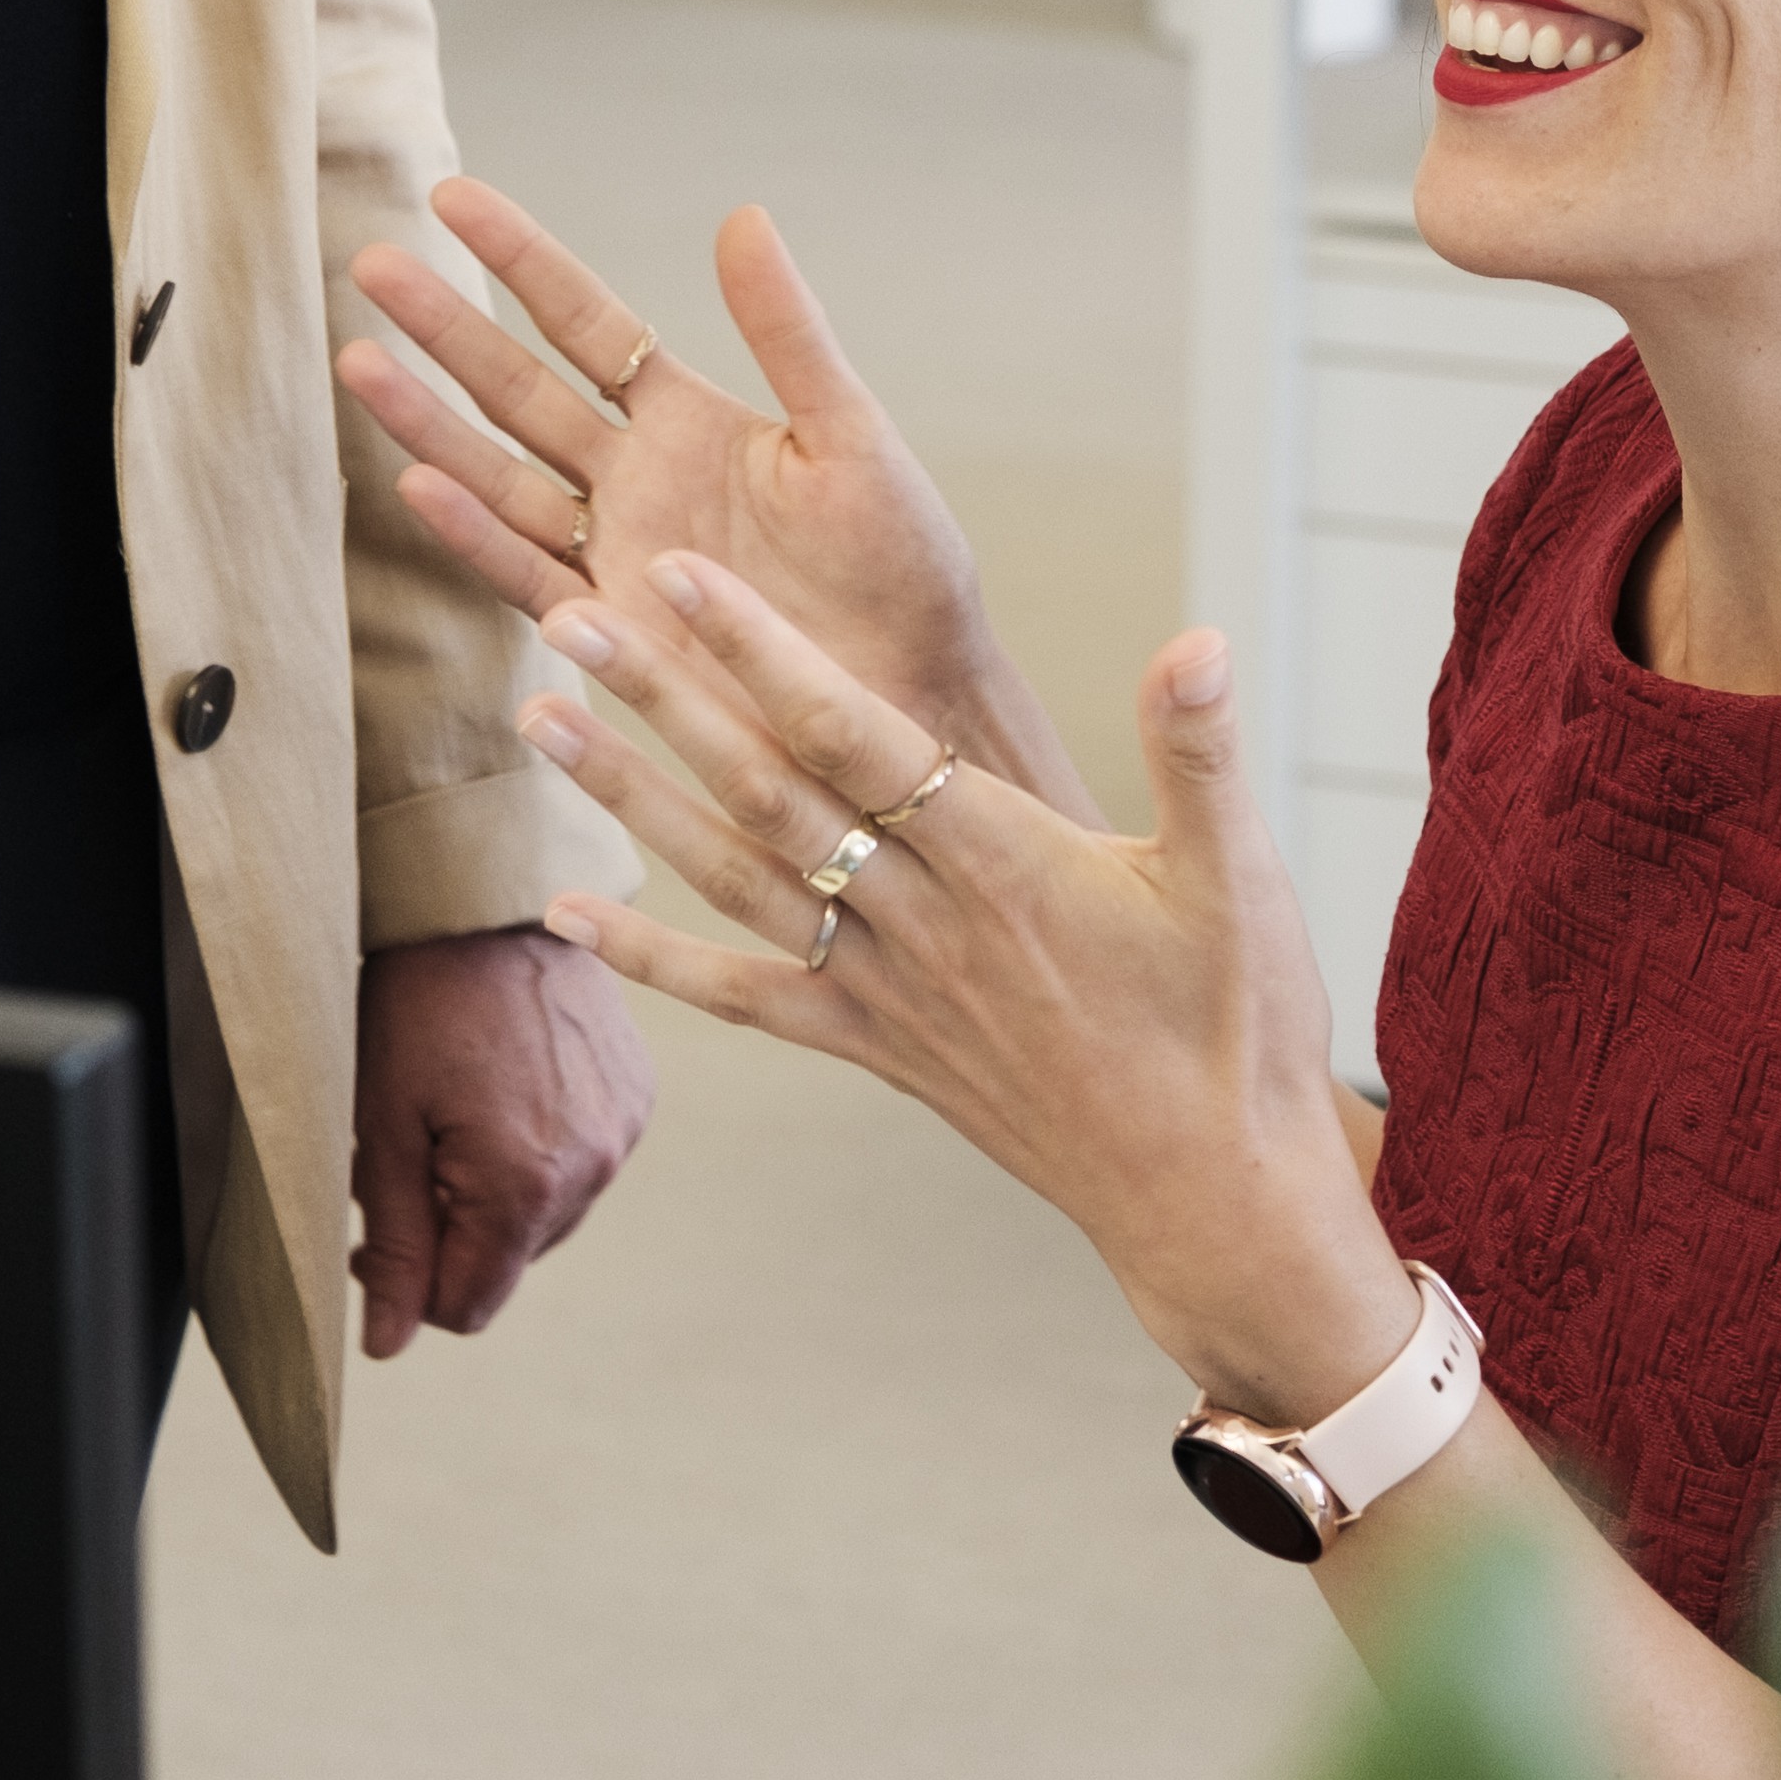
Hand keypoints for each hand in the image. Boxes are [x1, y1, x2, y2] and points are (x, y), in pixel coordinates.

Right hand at [342, 181, 1092, 818]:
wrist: (917, 702)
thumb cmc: (905, 569)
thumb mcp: (851, 436)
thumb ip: (788, 333)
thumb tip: (743, 214)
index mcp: (690, 419)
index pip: (584, 320)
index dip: (518, 259)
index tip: (451, 196)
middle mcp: (635, 479)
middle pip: (518, 388)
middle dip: (446, 326)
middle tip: (372, 263)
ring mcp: (613, 554)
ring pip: (499, 474)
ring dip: (429, 422)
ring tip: (359, 362)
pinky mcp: (611, 633)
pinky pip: (527, 573)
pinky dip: (471, 533)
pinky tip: (417, 485)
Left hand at [348, 919, 654, 1359]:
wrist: (483, 893)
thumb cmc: (417, 1001)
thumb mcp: (384, 1125)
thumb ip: (393, 1244)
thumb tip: (388, 1347)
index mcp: (527, 1185)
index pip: (469, 1305)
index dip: (410, 1285)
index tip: (375, 1229)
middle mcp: (594, 1166)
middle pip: (509, 1260)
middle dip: (451, 1229)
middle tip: (405, 1155)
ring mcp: (624, 1127)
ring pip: (547, 1215)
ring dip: (496, 1190)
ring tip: (453, 1112)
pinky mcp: (636, 1092)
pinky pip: (583, 1160)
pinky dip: (539, 1146)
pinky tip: (501, 1089)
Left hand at [516, 555, 1407, 1425]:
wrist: (1213, 1203)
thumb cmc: (1236, 1031)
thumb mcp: (1240, 882)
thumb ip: (1202, 755)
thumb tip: (1202, 639)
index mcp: (1000, 859)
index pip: (853, 731)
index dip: (760, 648)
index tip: (679, 576)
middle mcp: (921, 920)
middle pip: (766, 788)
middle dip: (663, 697)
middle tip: (565, 611)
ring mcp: (886, 990)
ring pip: (735, 876)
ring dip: (634, 797)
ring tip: (540, 719)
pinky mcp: (875, 1048)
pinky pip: (747, 997)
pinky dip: (654, 959)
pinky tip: (573, 913)